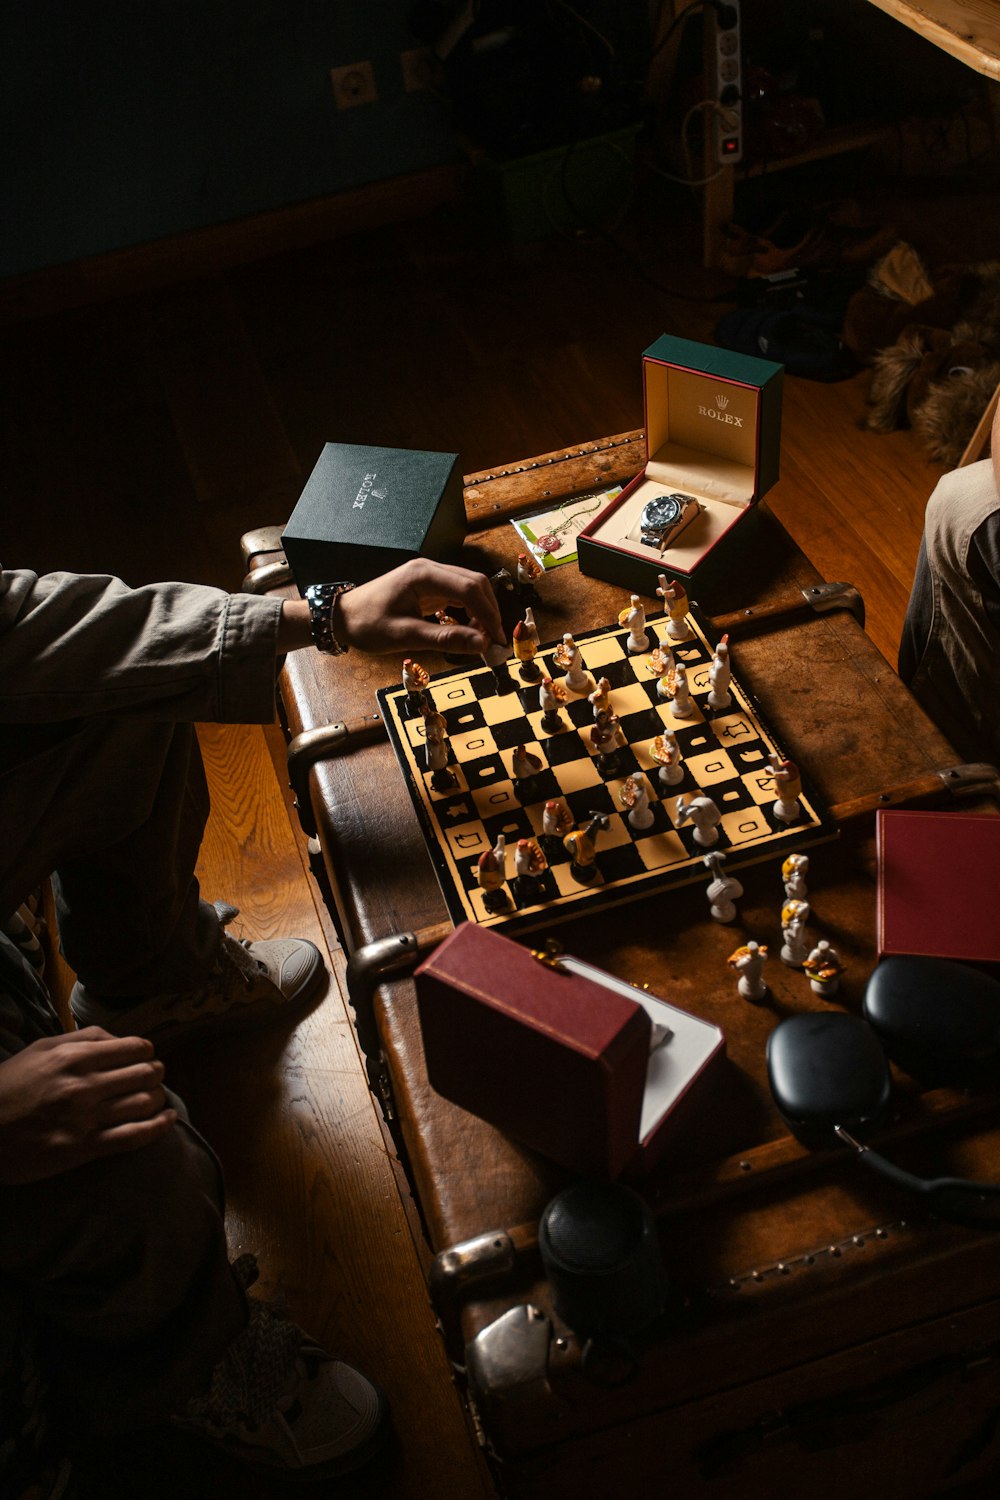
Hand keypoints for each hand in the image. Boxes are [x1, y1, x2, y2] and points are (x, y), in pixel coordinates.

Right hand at [0, 1028, 175, 1183]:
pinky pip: (135, 1137)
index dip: (146, 1052)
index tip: (145, 1057)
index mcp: (73, 1055)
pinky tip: (169, 1120)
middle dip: (155, 1074)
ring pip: (145, 1103)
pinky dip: (160, 1127)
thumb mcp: (41, 1050)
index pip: (135, 1047)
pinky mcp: (84, 1148)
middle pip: (146, 1073)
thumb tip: (121, 1039)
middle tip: (152, 1078)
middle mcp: (83, 1084)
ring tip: (155, 1098)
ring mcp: (85, 1118)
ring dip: (158, 1099)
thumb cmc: (10, 1087)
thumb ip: (83, 1039)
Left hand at [335, 558, 506, 656]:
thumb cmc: (367, 624)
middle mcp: (429, 569)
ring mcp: (429, 576)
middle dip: (489, 611)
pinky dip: (469, 611)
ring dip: (481, 611)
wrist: (342, 617)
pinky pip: (458, 594)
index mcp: (423, 575)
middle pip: (475, 583)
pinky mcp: (428, 586)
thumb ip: (445, 639)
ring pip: (470, 587)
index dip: (488, 614)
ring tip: (481, 638)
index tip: (497, 639)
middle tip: (494, 641)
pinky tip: (468, 630)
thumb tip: (481, 644)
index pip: (469, 588)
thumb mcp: (405, 636)